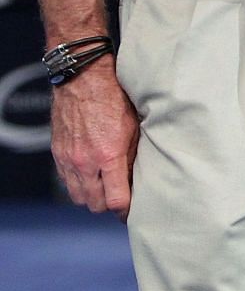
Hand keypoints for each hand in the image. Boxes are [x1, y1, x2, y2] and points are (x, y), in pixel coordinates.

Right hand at [50, 59, 137, 217]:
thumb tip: (139, 178)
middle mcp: (85, 163)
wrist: (84, 80)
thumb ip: (134, 156)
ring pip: (78, 197)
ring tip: (106, 186)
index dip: (126, 210)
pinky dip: (79, 184)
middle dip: (109, 205)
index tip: (133, 210)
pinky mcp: (58, 154)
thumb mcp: (135, 127)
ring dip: (92, 196)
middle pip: (95, 205)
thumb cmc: (116, 98)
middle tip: (121, 196)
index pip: (115, 201)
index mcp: (108, 156)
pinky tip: (91, 174)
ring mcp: (69, 160)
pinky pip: (67, 182)